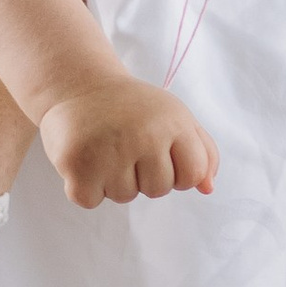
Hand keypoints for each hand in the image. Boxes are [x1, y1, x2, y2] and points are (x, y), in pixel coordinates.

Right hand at [40, 79, 218, 204]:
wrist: (79, 86)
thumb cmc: (131, 108)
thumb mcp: (174, 117)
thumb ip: (202, 151)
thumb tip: (208, 188)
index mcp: (173, 122)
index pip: (193, 175)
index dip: (178, 173)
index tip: (160, 154)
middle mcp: (145, 135)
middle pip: (159, 189)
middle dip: (144, 176)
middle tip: (126, 145)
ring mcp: (110, 151)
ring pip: (125, 196)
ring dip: (113, 180)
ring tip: (104, 148)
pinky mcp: (78, 167)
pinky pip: (92, 200)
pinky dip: (86, 186)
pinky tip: (85, 158)